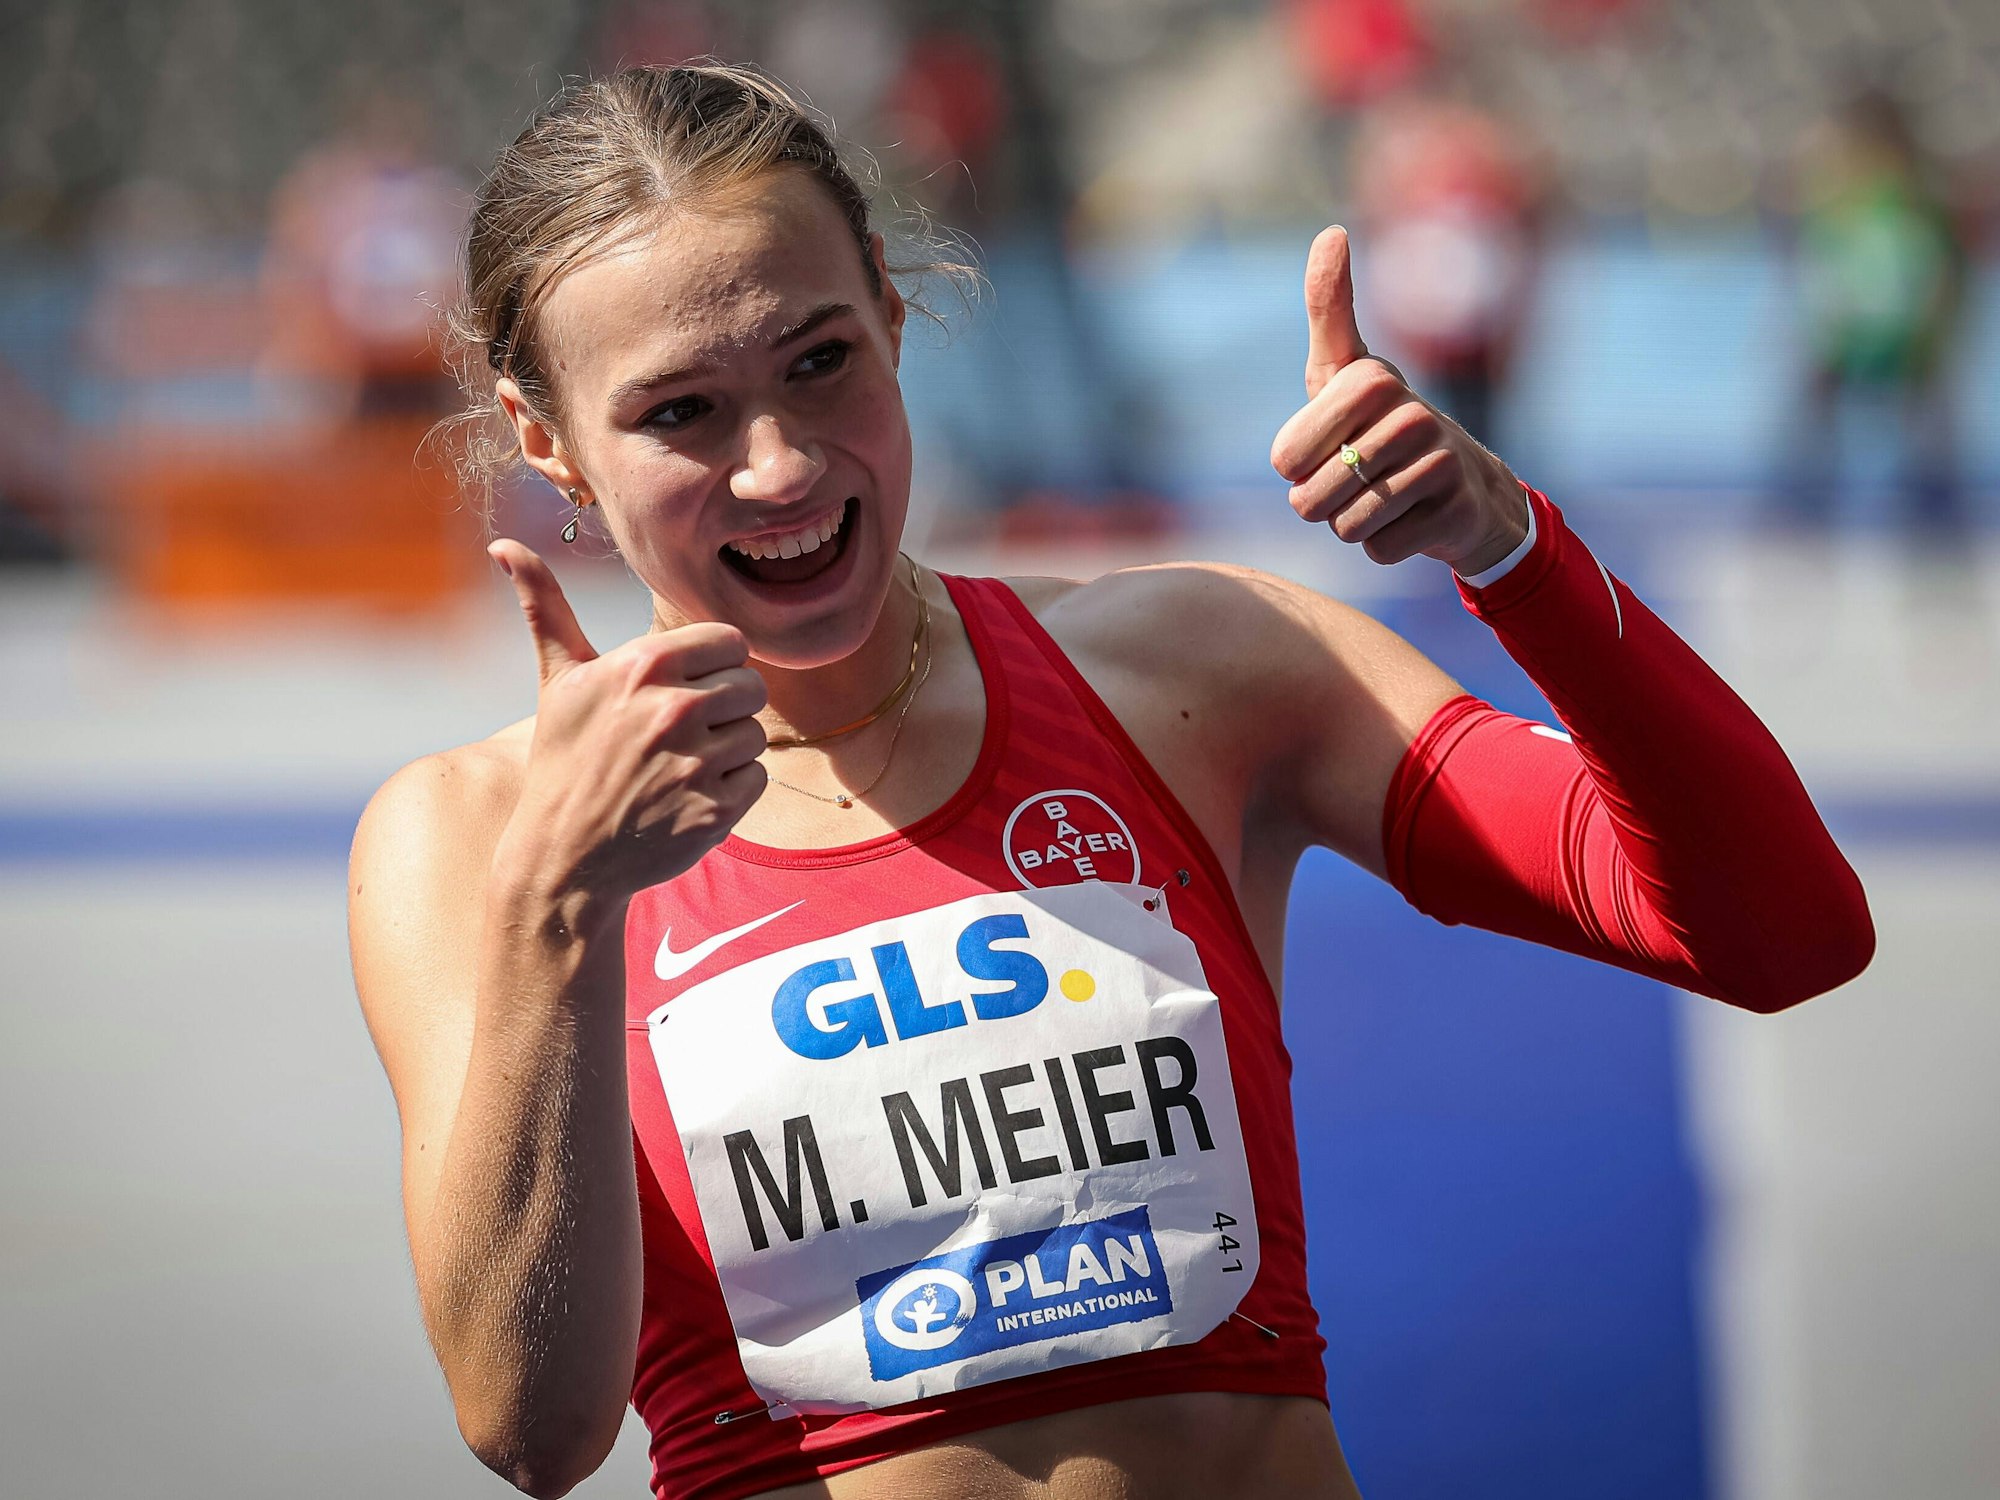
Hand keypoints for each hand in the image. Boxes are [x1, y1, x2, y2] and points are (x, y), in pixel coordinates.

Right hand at [488, 540, 767, 925]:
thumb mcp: (558, 680)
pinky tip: (688, 797)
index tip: (683, 689)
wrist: (565, 857)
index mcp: (642, 667)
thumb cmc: (564, 759)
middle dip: (724, 708)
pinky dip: (733, 790)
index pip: (730, 642)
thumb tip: (503, 544)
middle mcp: (672, 709)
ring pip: (755, 733)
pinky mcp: (716, 809)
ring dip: (728, 751)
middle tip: (680, 735)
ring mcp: (696, 762)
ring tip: (678, 767)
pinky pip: (757, 777)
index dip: (712, 666)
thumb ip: (545, 606)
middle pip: (751, 686)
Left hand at [1269, 226, 1527, 573]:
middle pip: (1312, 499)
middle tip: (1357, 481)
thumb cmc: (1382, 425)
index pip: (1285, 459)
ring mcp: (1439, 462)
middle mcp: (1410, 413)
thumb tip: (1332, 230)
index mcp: (1369, 380)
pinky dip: (1386, 546)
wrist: (1466, 487)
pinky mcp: (1456, 511)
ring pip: (1347, 526)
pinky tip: (1412, 520)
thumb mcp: (1346, 370)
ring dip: (1354, 525)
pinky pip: (1381, 550)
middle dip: (1323, 504)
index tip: (1326, 448)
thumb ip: (1329, 308)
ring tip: (1385, 497)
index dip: (1294, 469)